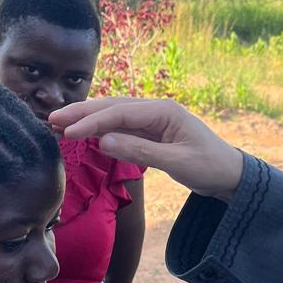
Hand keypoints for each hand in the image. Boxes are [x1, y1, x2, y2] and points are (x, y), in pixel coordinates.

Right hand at [49, 97, 243, 199]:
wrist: (230, 175)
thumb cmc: (210, 167)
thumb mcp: (177, 162)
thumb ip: (140, 151)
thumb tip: (103, 142)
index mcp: (164, 111)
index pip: (120, 112)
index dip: (92, 121)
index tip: (67, 130)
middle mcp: (156, 110)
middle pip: (113, 107)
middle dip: (82, 113)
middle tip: (51, 119)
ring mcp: (153, 120)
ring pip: (114, 116)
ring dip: (87, 120)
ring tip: (59, 124)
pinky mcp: (151, 133)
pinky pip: (121, 128)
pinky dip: (100, 131)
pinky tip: (82, 134)